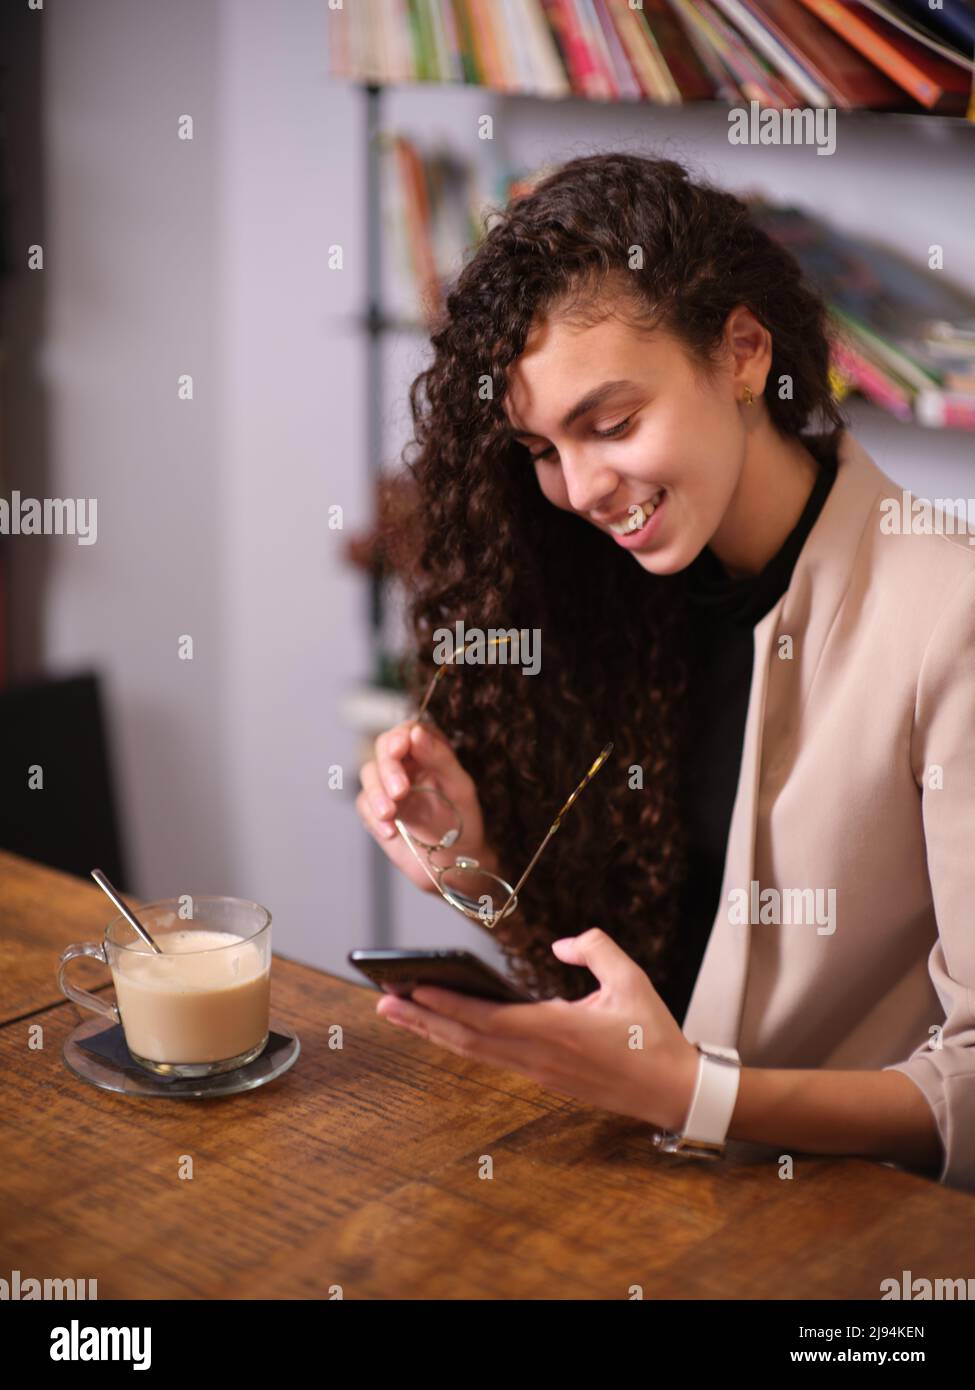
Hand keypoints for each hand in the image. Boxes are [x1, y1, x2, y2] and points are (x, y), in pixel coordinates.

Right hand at [357, 717, 498, 894]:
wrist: (453, 864)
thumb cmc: (463, 822)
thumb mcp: (459, 787)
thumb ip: (439, 758)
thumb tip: (415, 733)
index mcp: (428, 753)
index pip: (408, 731)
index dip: (400, 736)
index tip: (400, 748)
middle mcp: (406, 765)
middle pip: (383, 750)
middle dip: (388, 769)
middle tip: (400, 792)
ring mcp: (388, 788)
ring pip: (369, 775)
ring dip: (377, 794)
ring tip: (390, 813)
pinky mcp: (375, 811)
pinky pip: (365, 806)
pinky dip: (374, 817)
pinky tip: (390, 831)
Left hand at [375, 927, 699, 1132]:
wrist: (671, 1091)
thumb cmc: (652, 1034)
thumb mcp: (632, 979)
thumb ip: (595, 948)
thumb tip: (563, 942)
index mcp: (557, 1030)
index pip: (488, 1018)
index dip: (448, 1004)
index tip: (413, 988)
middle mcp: (538, 1055)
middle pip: (467, 1038)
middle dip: (422, 1019)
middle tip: (382, 1001)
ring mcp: (537, 1071)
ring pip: (474, 1051)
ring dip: (433, 1031)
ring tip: (398, 1011)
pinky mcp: (543, 1077)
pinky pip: (490, 1058)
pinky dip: (460, 1041)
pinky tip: (442, 1028)